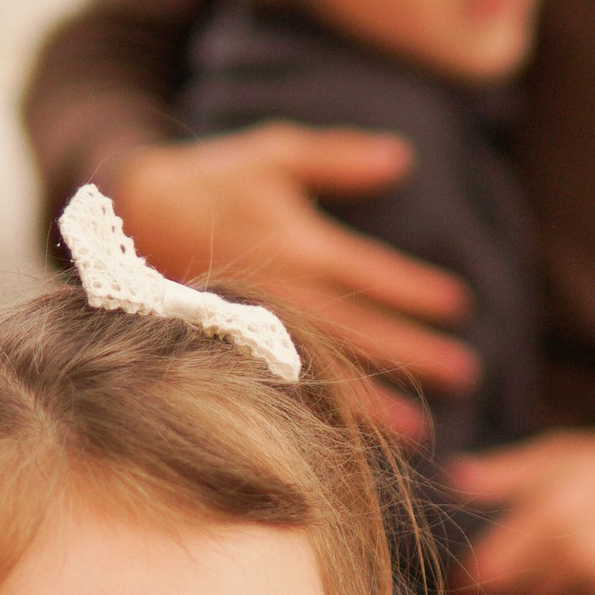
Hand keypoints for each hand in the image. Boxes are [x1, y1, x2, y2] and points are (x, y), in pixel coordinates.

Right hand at [107, 129, 474, 436]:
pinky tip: (351, 441)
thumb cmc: (211, 178)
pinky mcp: (233, 351)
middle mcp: (281, 293)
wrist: (128, 216)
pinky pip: (285, 390)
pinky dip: (321, 416)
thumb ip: (339, 158)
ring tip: (421, 432)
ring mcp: (256, 329)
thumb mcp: (275, 153)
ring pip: (325, 373)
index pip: (372, 273)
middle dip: (415, 352)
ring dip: (375, 406)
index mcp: (297, 243)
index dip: (417, 291)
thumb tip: (402, 158)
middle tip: (467, 373)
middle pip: (360, 330)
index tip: (460, 306)